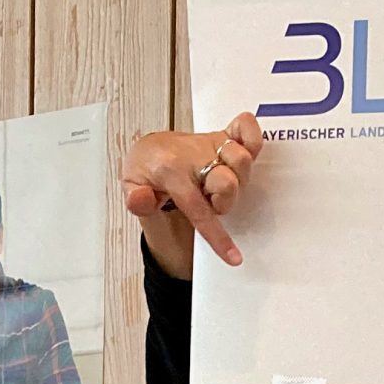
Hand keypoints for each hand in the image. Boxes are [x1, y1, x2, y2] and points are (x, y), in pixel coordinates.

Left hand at [123, 116, 264, 274]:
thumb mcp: (131, 187)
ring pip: (242, 160)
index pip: (198, 208)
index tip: (232, 256)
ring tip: (219, 185)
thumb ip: (136, 200)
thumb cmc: (146, 170)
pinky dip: (252, 138)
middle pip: (227, 183)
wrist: (151, 148)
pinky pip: (245, 127)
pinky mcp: (222, 135)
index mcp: (171, 170)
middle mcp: (195, 154)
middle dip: (224, 203)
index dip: (217, 236)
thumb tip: (142, 201)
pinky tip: (245, 152)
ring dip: (237, 180)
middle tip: (211, 202)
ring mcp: (211, 143)